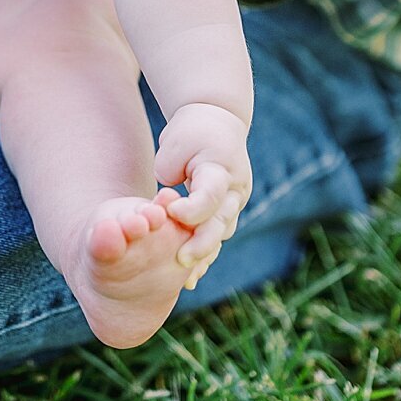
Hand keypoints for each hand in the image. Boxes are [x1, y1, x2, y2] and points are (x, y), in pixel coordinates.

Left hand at [154, 102, 252, 288]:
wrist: (218, 122)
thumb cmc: (193, 130)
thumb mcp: (177, 143)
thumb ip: (168, 171)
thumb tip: (166, 201)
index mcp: (222, 169)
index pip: (211, 196)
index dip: (191, 209)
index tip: (170, 212)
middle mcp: (235, 190)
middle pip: (220, 222)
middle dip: (201, 244)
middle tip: (180, 260)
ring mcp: (234, 204)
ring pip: (220, 234)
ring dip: (204, 255)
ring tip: (185, 278)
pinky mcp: (226, 212)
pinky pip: (216, 236)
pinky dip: (204, 254)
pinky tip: (190, 278)